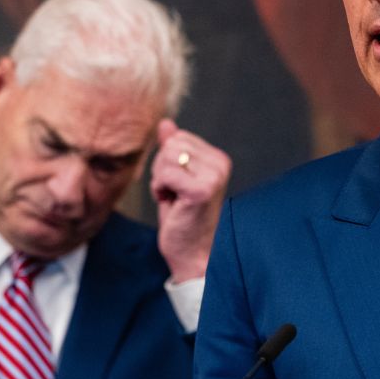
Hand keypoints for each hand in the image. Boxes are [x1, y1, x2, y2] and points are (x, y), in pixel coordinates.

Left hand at [151, 118, 230, 282]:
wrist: (195, 255)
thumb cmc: (184, 220)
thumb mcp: (176, 179)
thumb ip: (173, 150)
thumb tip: (166, 123)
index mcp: (217, 159)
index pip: (177, 138)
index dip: (167, 162)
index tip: (177, 186)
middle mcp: (220, 164)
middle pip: (170, 145)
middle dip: (162, 170)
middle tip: (174, 194)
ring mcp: (213, 176)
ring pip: (166, 158)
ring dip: (160, 181)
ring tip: (174, 199)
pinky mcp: (202, 190)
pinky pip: (164, 174)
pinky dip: (159, 190)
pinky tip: (172, 204)